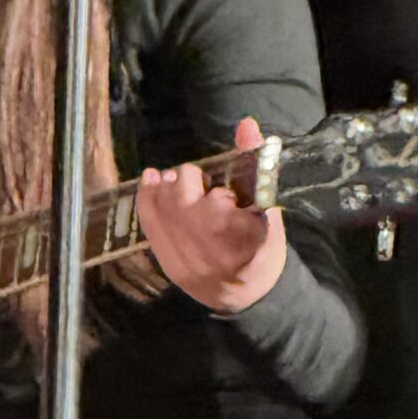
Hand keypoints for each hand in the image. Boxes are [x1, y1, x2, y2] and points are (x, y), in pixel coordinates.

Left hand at [135, 115, 286, 314]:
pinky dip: (148, 198)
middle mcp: (220, 251)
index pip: (235, 201)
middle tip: (201, 181)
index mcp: (252, 237)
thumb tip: (245, 124)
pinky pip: (153, 225)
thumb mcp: (268, 205)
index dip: (228, 192)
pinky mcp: (170, 264)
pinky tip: (151, 179)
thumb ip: (256, 162)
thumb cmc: (259, 243)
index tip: (232, 196)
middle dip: (194, 181)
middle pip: (195, 202)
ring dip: (172, 187)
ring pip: (173, 209)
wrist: (240, 294)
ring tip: (176, 182)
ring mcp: (192, 260)